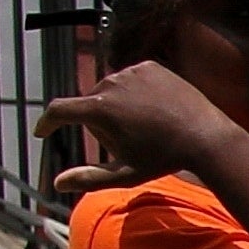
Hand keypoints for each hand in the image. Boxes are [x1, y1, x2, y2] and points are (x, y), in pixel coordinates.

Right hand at [42, 57, 248, 204]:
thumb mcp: (125, 174)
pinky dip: (136, 93)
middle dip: (100, 123)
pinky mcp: (149, 66)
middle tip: (131, 143)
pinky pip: (132, 80)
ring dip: (118, 106)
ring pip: (111, 91)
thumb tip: (57, 183)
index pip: (59, 110)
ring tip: (147, 126)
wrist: (206, 136)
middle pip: (91, 105)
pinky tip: (156, 109)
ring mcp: (131, 72)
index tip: (42, 131)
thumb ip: (89, 178)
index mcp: (99, 110)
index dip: (47, 122)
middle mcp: (110, 84)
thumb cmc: (163, 159)